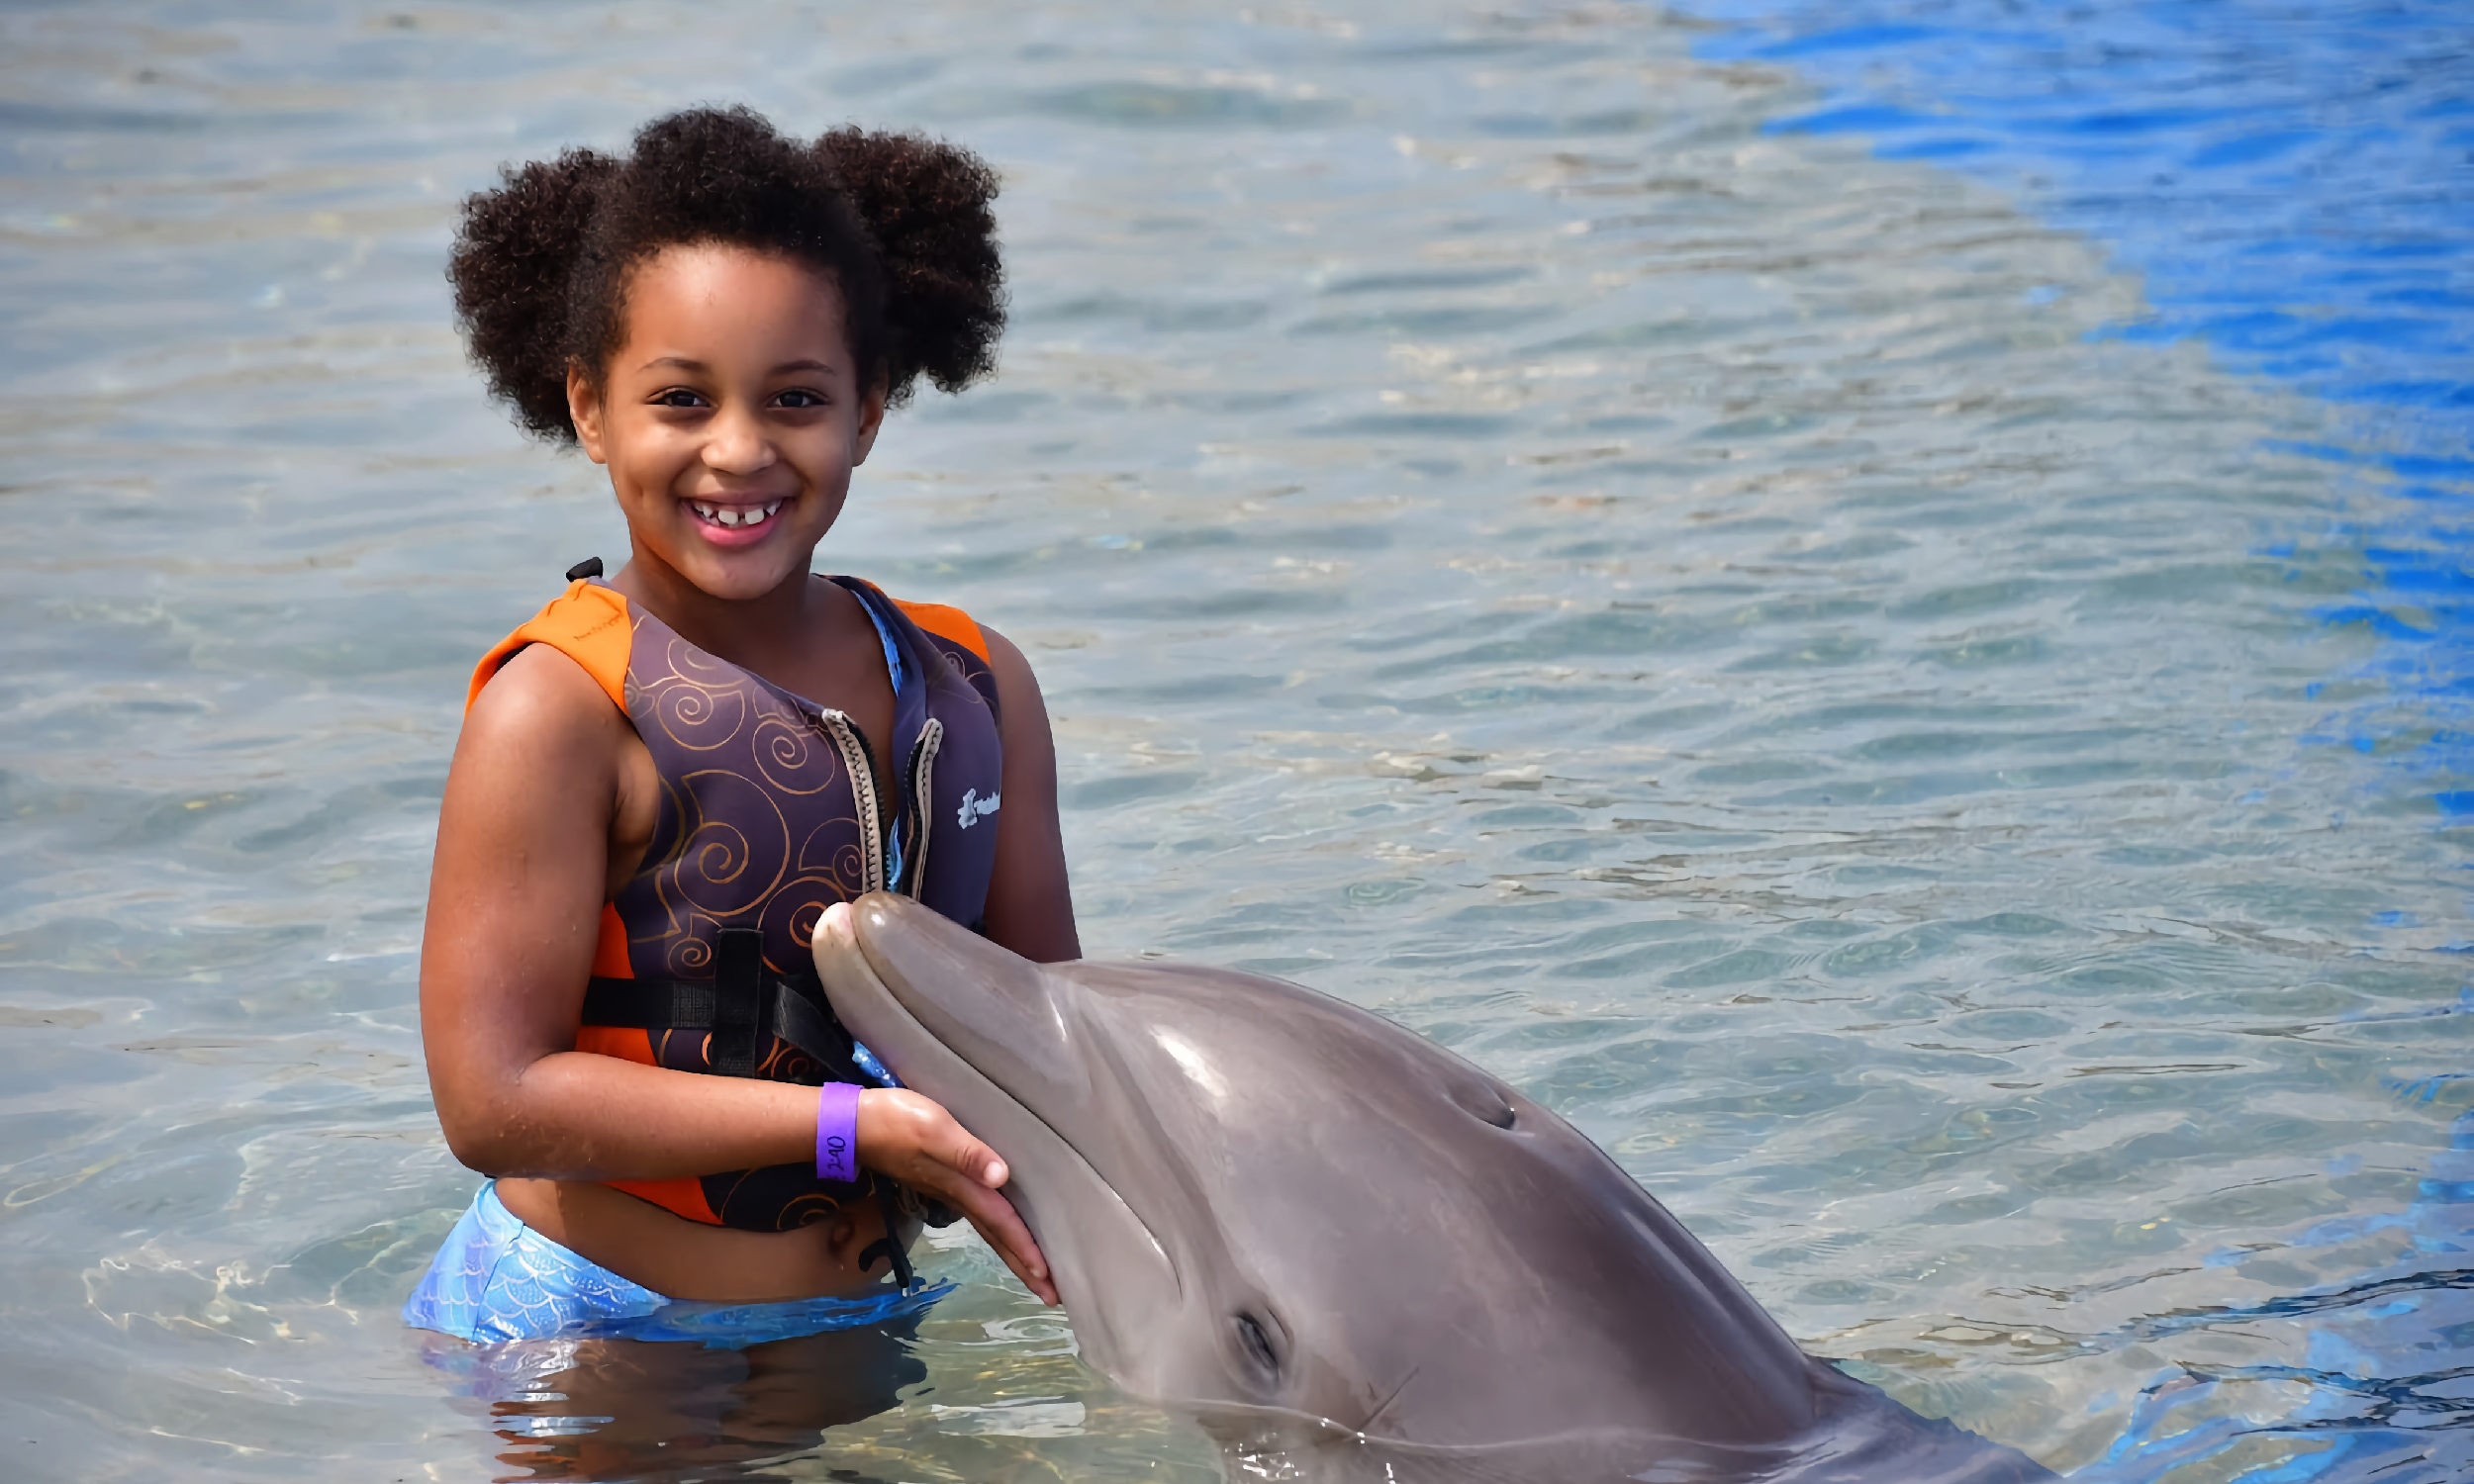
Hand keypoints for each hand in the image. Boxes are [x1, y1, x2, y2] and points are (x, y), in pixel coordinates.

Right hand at [855, 1086, 1058, 1304]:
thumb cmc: (895, 1122)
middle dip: (1024, 1265)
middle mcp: (958, 1195)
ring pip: (989, 1229)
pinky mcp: (942, 1180)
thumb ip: (966, 1153)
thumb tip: (1001, 1176)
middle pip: (997, 1237)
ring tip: (1036, 1274)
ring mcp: (948, 1191)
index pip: (1000, 1222)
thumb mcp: (933, 1130)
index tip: (1046, 1277)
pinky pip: (980, 1213)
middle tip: (1052, 1295)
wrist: (852, 1125)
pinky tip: (1004, 1232)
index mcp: (961, 1185)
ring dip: (1013, 1253)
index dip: (1024, 1248)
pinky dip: (998, 1230)